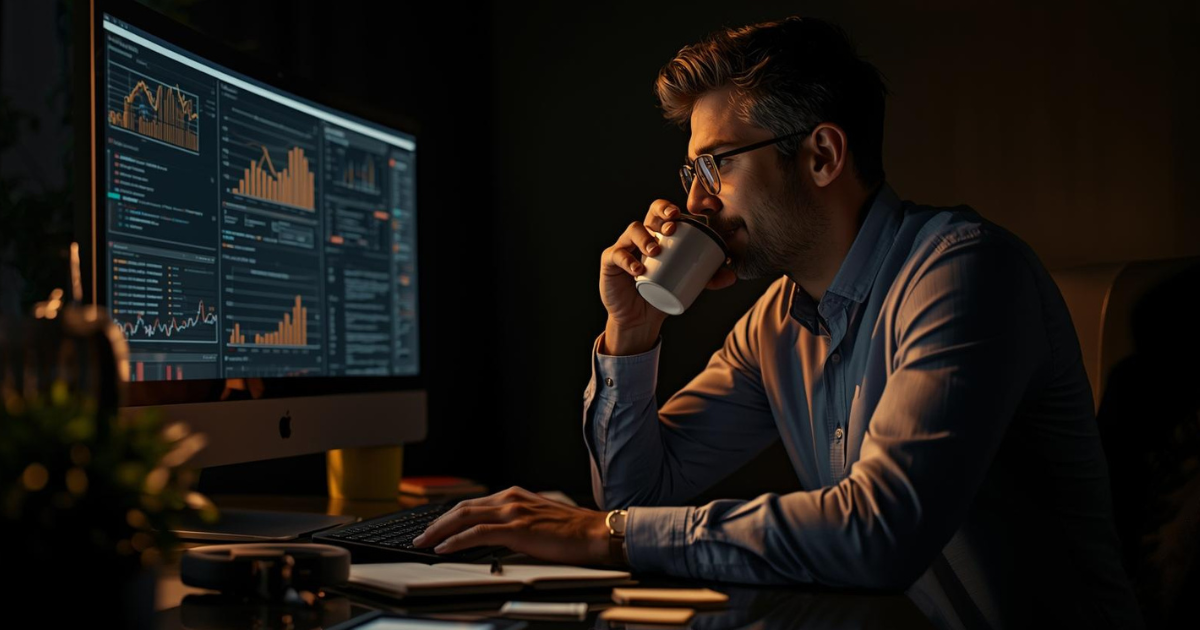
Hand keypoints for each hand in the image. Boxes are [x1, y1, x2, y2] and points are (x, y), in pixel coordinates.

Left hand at [411, 486, 613, 565]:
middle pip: (463, 508)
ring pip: (465, 517)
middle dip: (437, 522)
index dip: (450, 516)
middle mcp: (510, 498)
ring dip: (440, 530)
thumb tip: (495, 536)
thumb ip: (515, 522)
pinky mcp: (517, 529)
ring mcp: (513, 512)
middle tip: (420, 536)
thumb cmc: (571, 531)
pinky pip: (478, 534)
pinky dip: (456, 540)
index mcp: (514, 496)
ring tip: (424, 542)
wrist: (594, 533)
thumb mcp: (537, 520)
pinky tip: (444, 548)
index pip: (473, 504)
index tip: (434, 527)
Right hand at [600, 200, 736, 330]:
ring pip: (632, 231)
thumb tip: (732, 276)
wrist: (640, 319)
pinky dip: (627, 260)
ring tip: (655, 251)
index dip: (669, 209)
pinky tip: (637, 268)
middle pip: (648, 215)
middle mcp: (640, 237)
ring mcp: (624, 248)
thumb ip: (708, 279)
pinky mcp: (610, 263)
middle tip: (671, 229)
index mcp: (658, 236)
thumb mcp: (687, 285)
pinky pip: (616, 255)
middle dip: (660, 214)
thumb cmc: (662, 295)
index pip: (662, 213)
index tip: (679, 215)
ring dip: (645, 237)